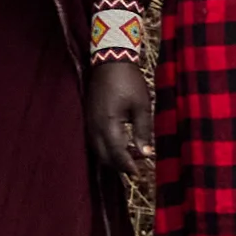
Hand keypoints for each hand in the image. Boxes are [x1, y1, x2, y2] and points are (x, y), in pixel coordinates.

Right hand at [86, 56, 154, 179]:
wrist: (110, 61)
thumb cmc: (129, 82)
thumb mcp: (141, 107)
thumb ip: (143, 132)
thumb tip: (147, 154)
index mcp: (108, 124)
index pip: (116, 154)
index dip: (128, 166)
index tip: (140, 174)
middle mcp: (94, 127)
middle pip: (103, 156)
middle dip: (119, 165)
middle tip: (137, 166)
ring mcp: (89, 122)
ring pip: (97, 149)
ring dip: (112, 156)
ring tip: (131, 154)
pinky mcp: (89, 117)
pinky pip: (95, 140)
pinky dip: (106, 147)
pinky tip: (120, 142)